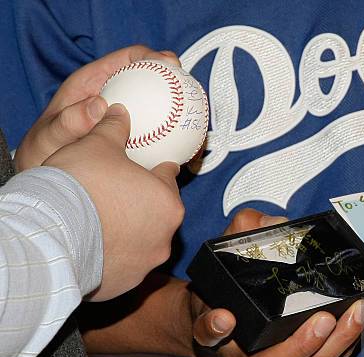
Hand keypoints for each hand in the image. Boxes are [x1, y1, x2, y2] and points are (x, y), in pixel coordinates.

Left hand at [14, 45, 179, 171]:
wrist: (51, 176)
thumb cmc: (46, 150)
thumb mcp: (51, 136)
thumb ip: (69, 121)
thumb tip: (99, 106)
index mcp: (96, 84)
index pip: (128, 61)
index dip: (151, 57)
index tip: (170, 64)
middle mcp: (118, 99)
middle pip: (154, 84)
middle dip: (178, 85)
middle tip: (194, 93)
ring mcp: (131, 121)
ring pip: (164, 114)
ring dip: (184, 119)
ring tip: (200, 130)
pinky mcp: (140, 143)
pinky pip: (164, 141)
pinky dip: (179, 146)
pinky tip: (190, 157)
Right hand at [44, 104, 183, 300]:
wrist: (53, 234)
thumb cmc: (81, 188)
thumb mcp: (97, 146)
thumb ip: (115, 129)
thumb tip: (120, 112)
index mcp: (168, 201)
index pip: (167, 178)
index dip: (156, 169)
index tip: (150, 167)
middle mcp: (165, 236)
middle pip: (158, 211)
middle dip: (144, 202)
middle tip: (122, 193)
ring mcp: (146, 263)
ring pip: (143, 240)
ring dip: (131, 231)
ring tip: (106, 221)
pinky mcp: (126, 283)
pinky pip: (124, 264)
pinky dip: (115, 255)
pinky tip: (97, 246)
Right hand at [189, 209, 363, 356]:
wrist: (227, 321)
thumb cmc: (228, 289)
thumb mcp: (224, 258)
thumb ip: (243, 234)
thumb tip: (278, 224)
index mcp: (215, 330)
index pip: (205, 335)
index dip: (213, 329)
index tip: (224, 317)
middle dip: (301, 345)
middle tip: (324, 318)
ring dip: (334, 346)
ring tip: (356, 314)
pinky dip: (343, 348)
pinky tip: (359, 323)